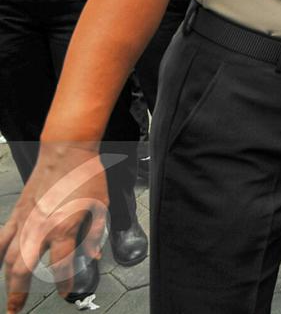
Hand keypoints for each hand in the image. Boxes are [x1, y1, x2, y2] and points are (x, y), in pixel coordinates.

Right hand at [0, 143, 109, 311]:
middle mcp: (41, 229)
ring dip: (7, 280)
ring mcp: (25, 222)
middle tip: (17, 310)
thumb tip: (94, 256)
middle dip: (19, 293)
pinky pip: (1, 238)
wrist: (66, 152)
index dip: (64, 283)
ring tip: (10, 296)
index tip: (66, 292)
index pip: (61, 266)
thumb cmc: (87, 176)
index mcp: (65, 228)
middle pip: (22, 269)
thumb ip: (95, 234)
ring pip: (7, 258)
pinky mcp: (16, 213)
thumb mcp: (101, 206)